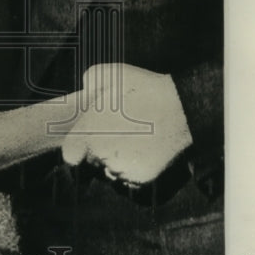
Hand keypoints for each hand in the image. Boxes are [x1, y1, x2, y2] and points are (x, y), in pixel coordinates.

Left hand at [62, 64, 192, 185]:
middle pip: (92, 163)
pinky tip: (145, 150)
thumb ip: (91, 81)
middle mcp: (101, 156)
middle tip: (118, 132)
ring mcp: (121, 170)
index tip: (87, 140)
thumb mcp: (113, 74)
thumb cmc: (146, 90)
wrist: (183, 109)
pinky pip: (129, 179)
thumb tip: (85, 90)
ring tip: (134, 139)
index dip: (78, 148)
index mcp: (89, 133)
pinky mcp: (140, 179)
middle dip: (100, 151)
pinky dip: (134, 169)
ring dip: (116, 161)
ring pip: (110, 172)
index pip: (71, 155)